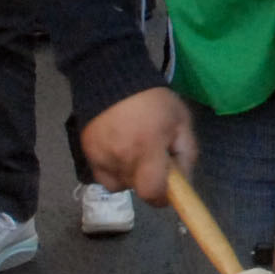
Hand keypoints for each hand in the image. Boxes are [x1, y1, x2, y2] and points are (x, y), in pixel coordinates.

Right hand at [80, 86, 194, 202]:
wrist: (112, 78)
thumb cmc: (153, 100)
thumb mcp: (181, 122)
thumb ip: (187, 155)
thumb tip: (183, 184)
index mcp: (147, 148)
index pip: (152, 193)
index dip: (163, 195)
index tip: (169, 185)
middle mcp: (121, 158)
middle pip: (138, 189)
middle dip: (149, 180)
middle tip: (153, 157)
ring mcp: (101, 158)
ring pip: (121, 184)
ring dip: (131, 174)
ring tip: (134, 149)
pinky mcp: (87, 154)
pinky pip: (104, 176)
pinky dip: (114, 170)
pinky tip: (118, 150)